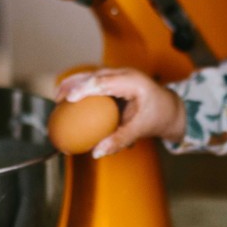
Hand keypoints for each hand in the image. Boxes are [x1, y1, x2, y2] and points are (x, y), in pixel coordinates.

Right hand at [55, 68, 185, 157]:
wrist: (170, 108)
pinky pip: (96, 81)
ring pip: (93, 74)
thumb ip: (118, 140)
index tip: (69, 99)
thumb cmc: (158, 116)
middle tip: (58, 97)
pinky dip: (82, 87)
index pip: (105, 82)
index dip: (85, 88)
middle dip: (74, 83)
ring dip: (75, 83)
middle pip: (95, 74)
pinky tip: (68, 99)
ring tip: (57, 96)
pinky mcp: (116, 80)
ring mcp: (121, 74)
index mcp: (134, 82)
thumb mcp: (140, 130)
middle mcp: (126, 74)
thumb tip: (95, 152)